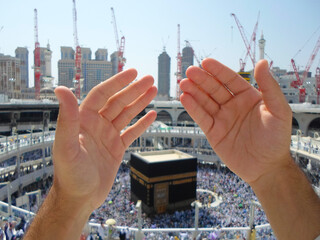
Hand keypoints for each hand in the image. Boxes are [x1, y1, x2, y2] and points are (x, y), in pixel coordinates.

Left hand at [53, 69, 156, 210]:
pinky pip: (131, 132)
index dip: (118, 83)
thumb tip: (61, 89)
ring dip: (140, 102)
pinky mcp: (116, 149)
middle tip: (151, 80)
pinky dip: (141, 124)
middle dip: (134, 90)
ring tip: (153, 91)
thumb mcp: (67, 146)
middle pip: (118, 102)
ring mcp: (107, 136)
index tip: (133, 73)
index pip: (102, 94)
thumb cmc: (69, 175)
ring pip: (126, 115)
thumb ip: (67, 118)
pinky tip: (152, 115)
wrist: (79, 199)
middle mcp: (96, 125)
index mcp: (83, 120)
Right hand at [180, 58, 291, 183]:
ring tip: (183, 83)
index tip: (205, 62)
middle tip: (189, 71)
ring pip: (205, 102)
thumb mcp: (278, 111)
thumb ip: (269, 87)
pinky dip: (193, 108)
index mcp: (248, 97)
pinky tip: (185, 98)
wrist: (267, 168)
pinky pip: (202, 118)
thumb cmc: (276, 140)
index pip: (230, 80)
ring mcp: (223, 119)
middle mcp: (233, 106)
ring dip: (194, 92)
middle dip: (202, 80)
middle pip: (214, 89)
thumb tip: (263, 61)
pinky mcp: (214, 132)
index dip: (218, 71)